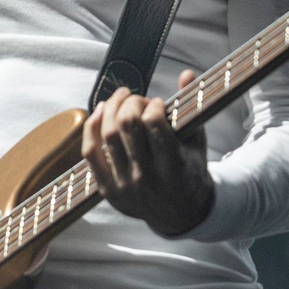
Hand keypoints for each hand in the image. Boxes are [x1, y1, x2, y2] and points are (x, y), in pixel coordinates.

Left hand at [82, 69, 213, 237]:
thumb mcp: (198, 143)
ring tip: (122, 98)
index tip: (158, 104)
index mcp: (174, 169)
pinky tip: (101, 111)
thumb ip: (191, 108)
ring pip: (107, 135)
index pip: (154, 125)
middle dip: (132, 102)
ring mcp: (124, 186)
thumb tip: (186, 74)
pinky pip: (90, 151)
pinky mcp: (107, 189)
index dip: (154, 106)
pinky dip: (92, 126)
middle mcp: (146, 179)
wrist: (179, 214)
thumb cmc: (190, 171)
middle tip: (138, 99)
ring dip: (112, 108)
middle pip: (127, 125)